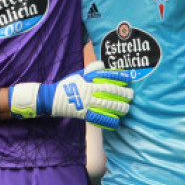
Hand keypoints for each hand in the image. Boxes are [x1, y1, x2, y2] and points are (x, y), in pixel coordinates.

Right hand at [9, 61, 132, 129]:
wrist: (52, 98)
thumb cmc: (68, 85)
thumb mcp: (79, 74)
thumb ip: (91, 69)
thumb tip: (103, 64)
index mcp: (88, 80)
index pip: (107, 77)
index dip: (118, 77)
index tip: (128, 78)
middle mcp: (88, 91)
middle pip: (109, 91)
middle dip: (122, 93)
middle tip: (131, 95)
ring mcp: (86, 103)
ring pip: (106, 105)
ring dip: (118, 107)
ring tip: (127, 108)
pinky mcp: (83, 114)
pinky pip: (98, 118)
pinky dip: (108, 120)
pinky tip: (116, 121)